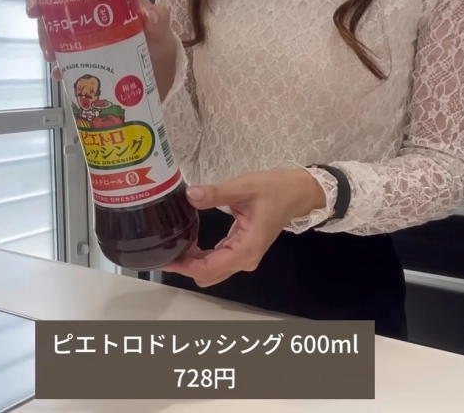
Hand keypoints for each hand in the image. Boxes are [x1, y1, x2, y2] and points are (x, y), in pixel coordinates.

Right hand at [25, 0, 178, 99]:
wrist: (158, 71)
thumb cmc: (157, 43)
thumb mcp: (160, 31)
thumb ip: (159, 20)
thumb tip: (149, 15)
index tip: (36, 5)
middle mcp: (92, 12)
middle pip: (58, 9)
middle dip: (46, 25)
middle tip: (48, 46)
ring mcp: (87, 33)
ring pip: (57, 31)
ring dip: (49, 43)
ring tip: (53, 59)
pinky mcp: (86, 53)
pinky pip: (66, 55)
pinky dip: (60, 64)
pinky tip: (59, 73)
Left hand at [162, 169, 326, 286]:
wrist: (298, 192)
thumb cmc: (274, 190)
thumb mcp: (243, 188)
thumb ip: (216, 193)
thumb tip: (191, 195)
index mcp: (246, 249)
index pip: (208, 269)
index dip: (184, 267)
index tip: (165, 258)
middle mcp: (245, 260)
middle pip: (207, 275)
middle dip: (185, 266)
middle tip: (166, 248)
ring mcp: (245, 257)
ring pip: (212, 270)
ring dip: (193, 262)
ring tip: (174, 244)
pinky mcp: (243, 250)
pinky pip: (218, 260)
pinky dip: (202, 256)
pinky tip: (191, 241)